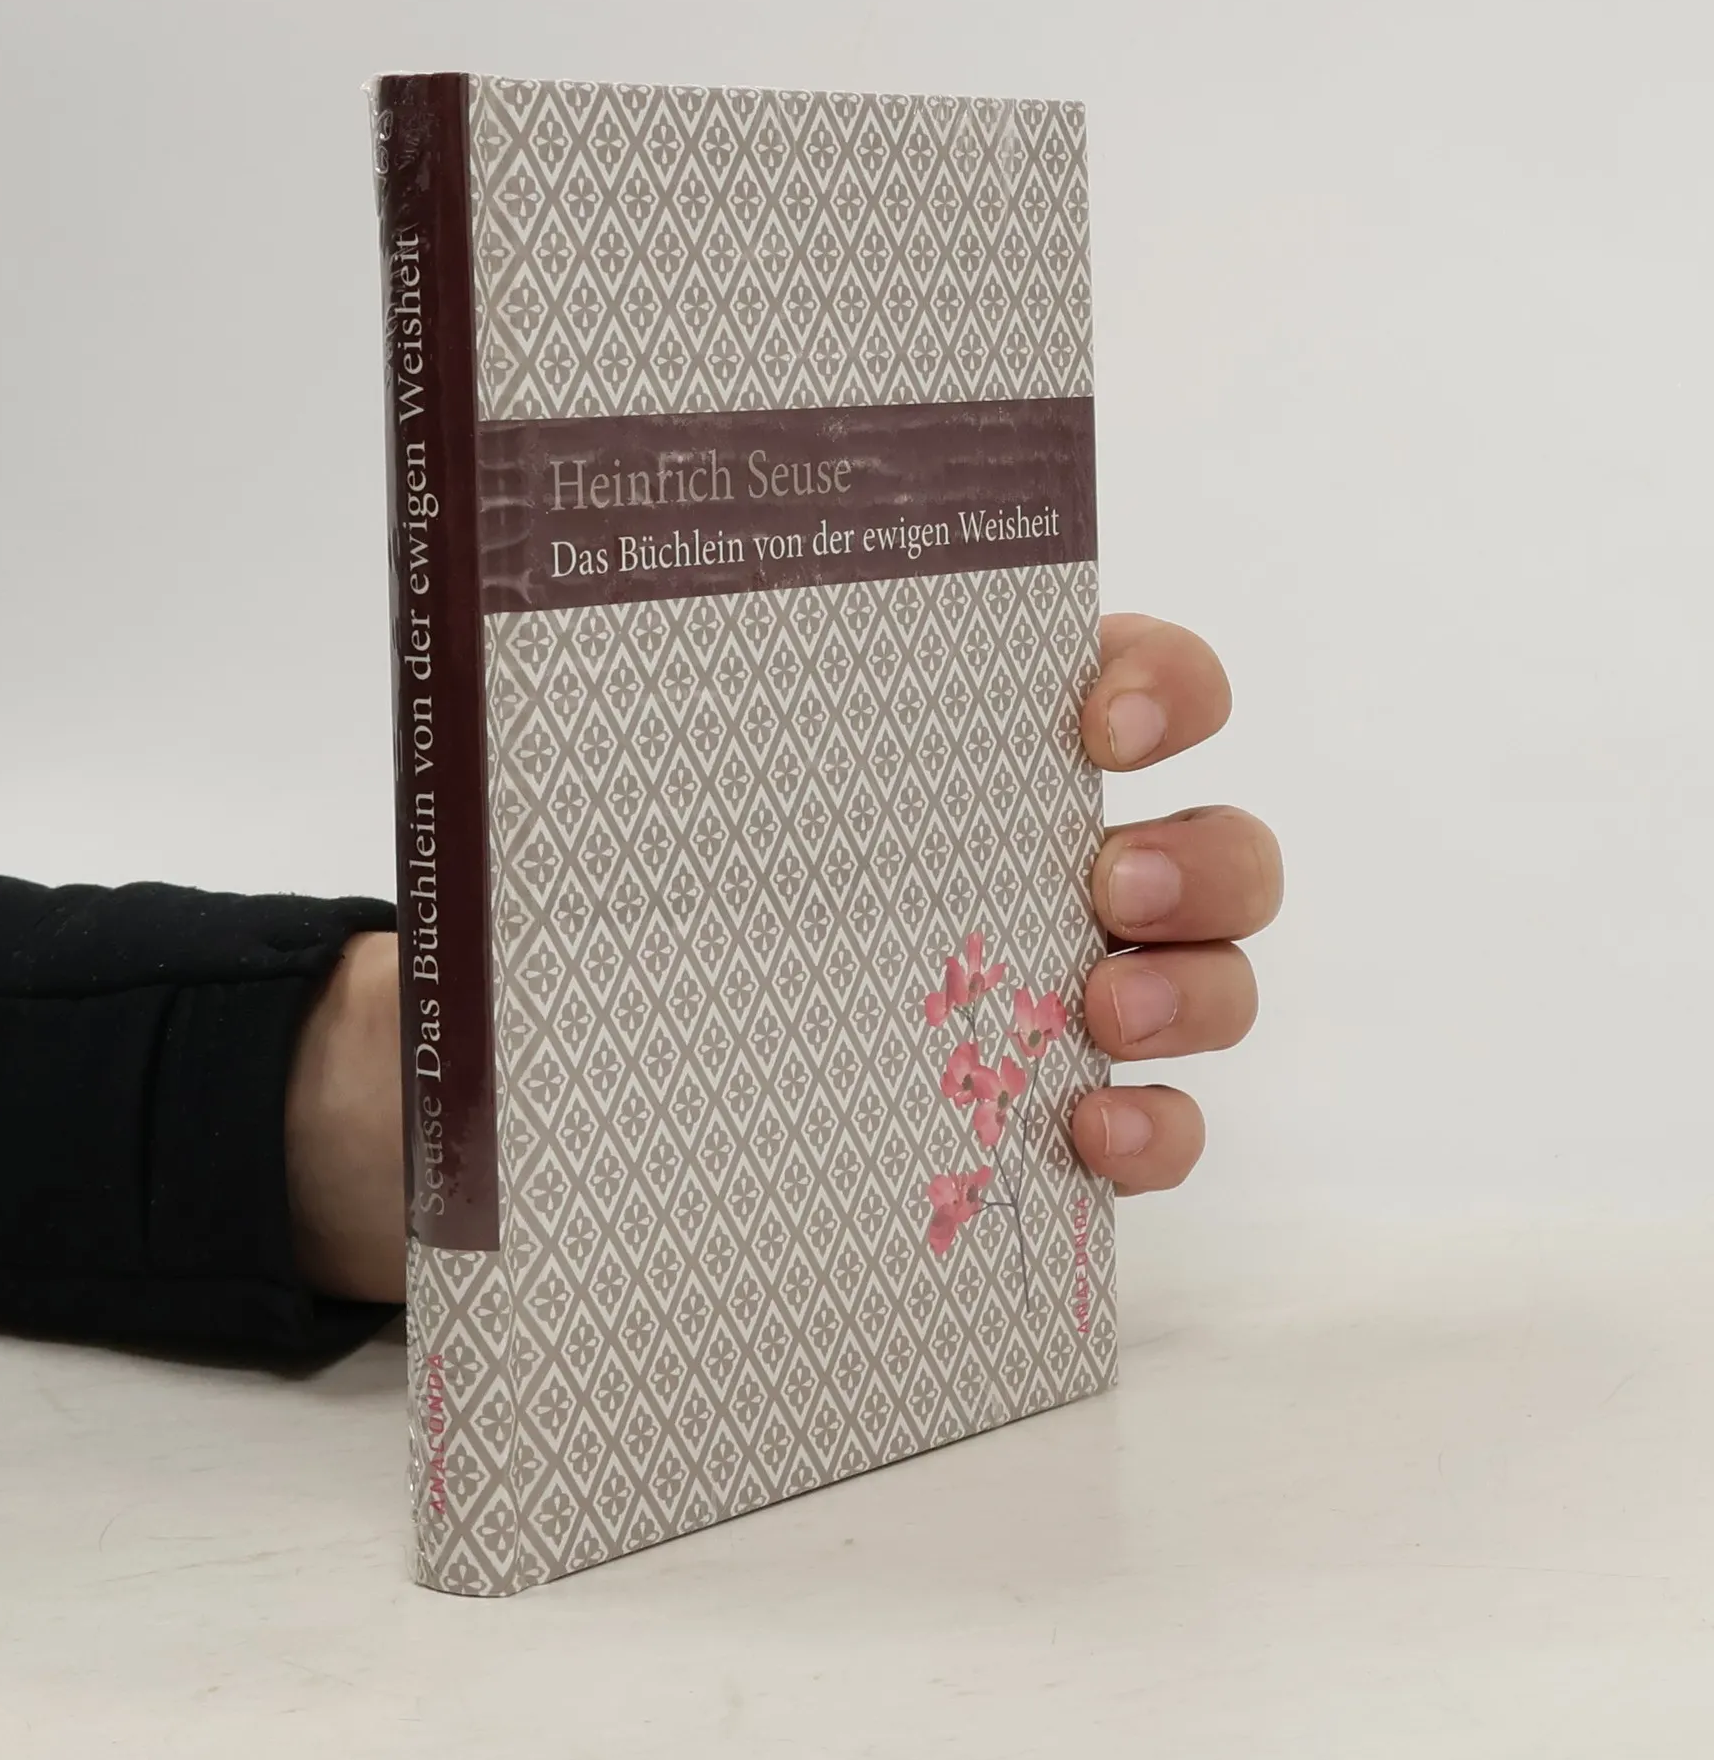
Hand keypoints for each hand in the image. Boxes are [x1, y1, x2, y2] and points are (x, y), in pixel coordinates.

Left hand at [284, 612, 1279, 1294]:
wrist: (604, 1082)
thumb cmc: (649, 907)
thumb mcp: (656, 801)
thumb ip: (667, 727)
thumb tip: (540, 621)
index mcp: (989, 762)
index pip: (1139, 684)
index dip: (1161, 684)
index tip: (1095, 719)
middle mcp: (1059, 870)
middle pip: (1220, 841)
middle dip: (1200, 856)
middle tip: (1107, 882)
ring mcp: (1074, 999)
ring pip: (1219, 979)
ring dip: (1197, 992)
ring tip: (1099, 1017)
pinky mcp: (1057, 1117)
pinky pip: (1167, 1125)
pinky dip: (1159, 1132)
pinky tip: (1092, 1138)